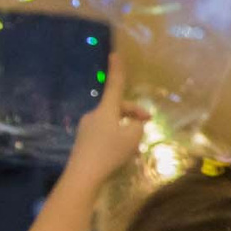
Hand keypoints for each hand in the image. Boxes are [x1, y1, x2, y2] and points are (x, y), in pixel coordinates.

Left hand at [63, 55, 148, 185]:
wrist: (83, 176)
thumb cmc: (110, 153)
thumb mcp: (132, 138)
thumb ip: (137, 127)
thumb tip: (133, 123)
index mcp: (106, 110)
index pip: (115, 86)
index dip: (117, 70)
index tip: (115, 54)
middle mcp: (94, 115)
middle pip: (117, 107)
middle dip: (133, 113)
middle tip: (148, 124)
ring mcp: (87, 128)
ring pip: (112, 122)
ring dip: (125, 129)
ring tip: (134, 146)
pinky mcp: (84, 141)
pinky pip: (104, 133)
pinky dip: (116, 138)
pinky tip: (121, 154)